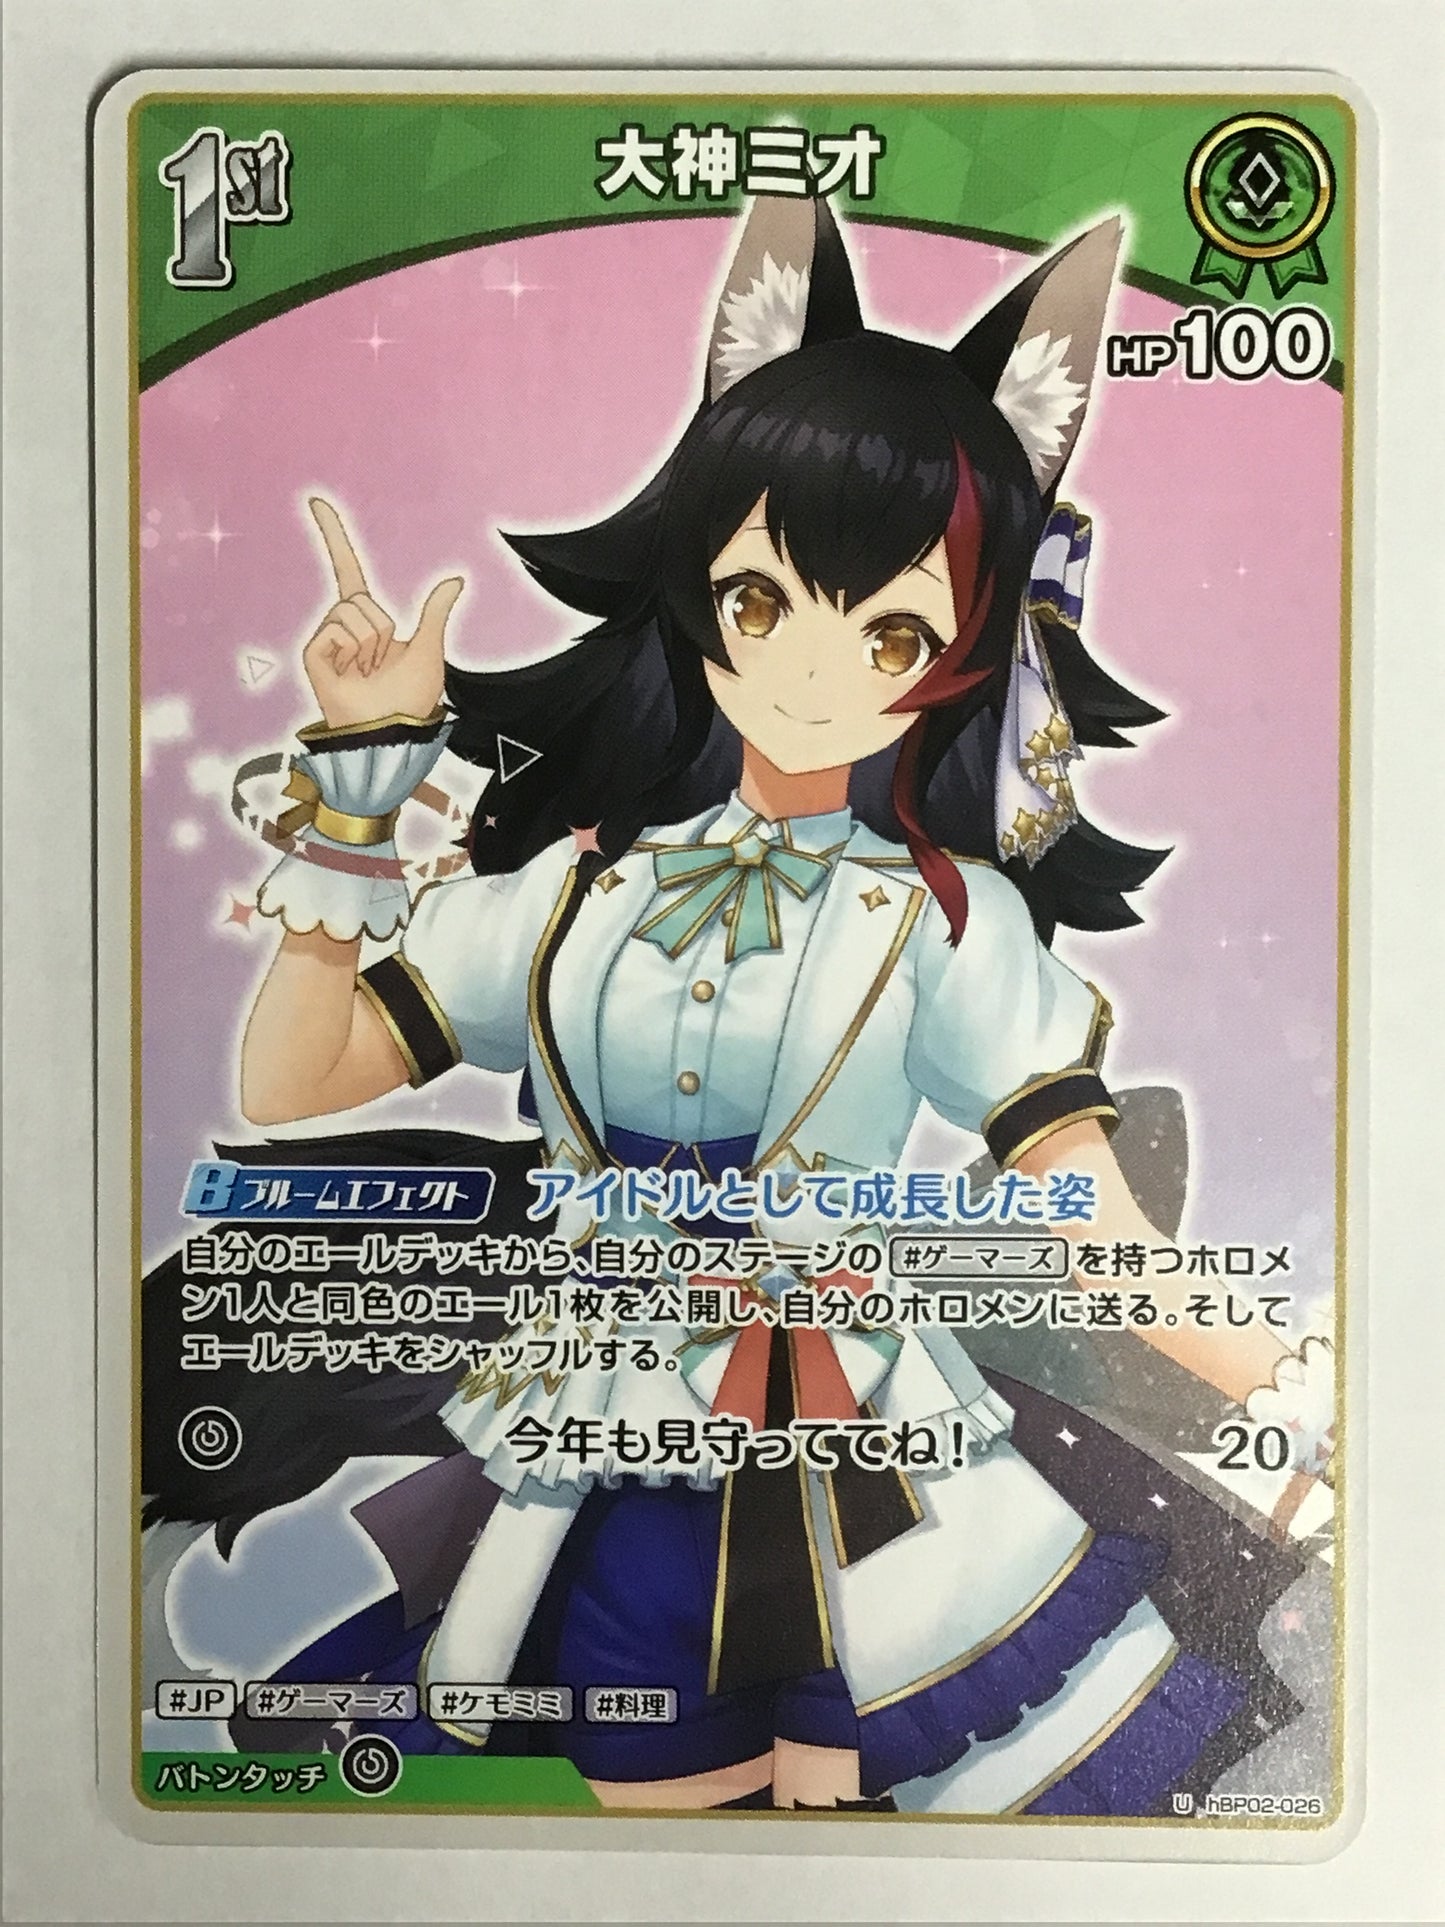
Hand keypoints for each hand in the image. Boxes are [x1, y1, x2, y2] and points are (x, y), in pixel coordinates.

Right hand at [302, 498, 462, 728]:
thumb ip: (436, 612)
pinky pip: (337, 629)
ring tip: (368, 672)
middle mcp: (342, 625)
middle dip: (382, 629)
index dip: (334, 536)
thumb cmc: (409, 700)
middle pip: (361, 598)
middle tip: (382, 664)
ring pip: (352, 613)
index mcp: (368, 620)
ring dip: (370, 644)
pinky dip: (353, 650)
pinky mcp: (313, 654)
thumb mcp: (430, 649)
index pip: (348, 568)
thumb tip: (455, 579)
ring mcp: (326, 640)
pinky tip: (351, 675)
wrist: (391, 731)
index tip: (318, 501)